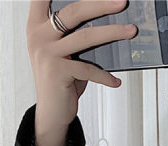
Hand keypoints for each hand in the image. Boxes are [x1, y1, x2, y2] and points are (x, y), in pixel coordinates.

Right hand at [27, 0, 137, 131]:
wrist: (51, 113)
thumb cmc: (60, 81)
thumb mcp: (63, 54)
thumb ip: (74, 36)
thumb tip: (108, 25)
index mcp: (37, 26)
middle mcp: (39, 36)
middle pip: (73, 12)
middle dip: (101, 4)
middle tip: (121, 2)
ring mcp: (47, 53)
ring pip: (86, 36)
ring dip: (112, 33)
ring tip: (130, 31)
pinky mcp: (57, 72)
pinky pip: (89, 69)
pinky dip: (105, 76)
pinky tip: (115, 81)